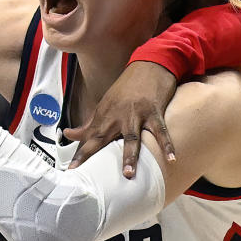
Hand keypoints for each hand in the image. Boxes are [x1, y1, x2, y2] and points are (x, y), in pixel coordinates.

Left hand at [65, 61, 177, 177]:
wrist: (149, 64)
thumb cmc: (127, 87)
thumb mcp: (105, 103)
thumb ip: (89, 123)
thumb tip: (69, 134)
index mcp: (105, 114)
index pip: (89, 136)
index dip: (81, 153)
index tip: (72, 169)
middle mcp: (118, 115)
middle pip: (104, 137)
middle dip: (96, 154)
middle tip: (90, 176)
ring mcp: (137, 113)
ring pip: (131, 137)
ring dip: (129, 155)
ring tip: (128, 174)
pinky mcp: (154, 112)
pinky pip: (160, 131)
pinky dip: (167, 145)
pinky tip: (172, 159)